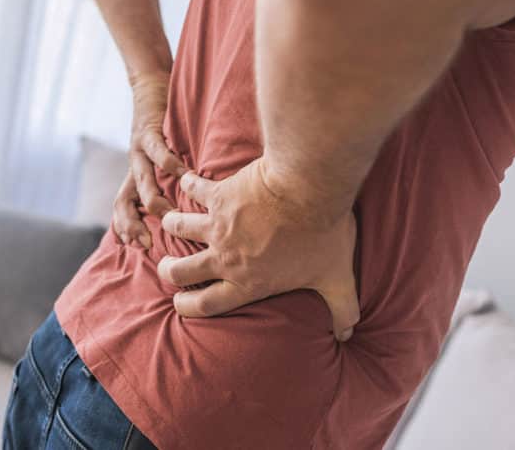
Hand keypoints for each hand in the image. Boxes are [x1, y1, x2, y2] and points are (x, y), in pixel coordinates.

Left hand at [111, 71, 186, 249]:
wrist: (151, 89)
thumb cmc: (163, 129)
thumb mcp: (161, 161)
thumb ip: (169, 184)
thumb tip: (190, 210)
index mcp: (135, 176)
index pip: (121, 209)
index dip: (126, 228)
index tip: (141, 249)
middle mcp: (133, 166)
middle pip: (124, 201)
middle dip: (134, 224)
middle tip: (150, 243)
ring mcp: (138, 150)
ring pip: (141, 181)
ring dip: (153, 199)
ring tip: (170, 214)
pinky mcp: (148, 131)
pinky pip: (157, 150)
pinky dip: (169, 163)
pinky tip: (184, 174)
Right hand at [156, 158, 360, 340]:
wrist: (308, 189)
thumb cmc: (322, 234)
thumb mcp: (337, 278)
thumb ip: (342, 308)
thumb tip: (347, 333)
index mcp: (248, 282)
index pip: (206, 304)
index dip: (188, 306)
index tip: (179, 303)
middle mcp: (226, 258)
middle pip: (181, 271)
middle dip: (169, 271)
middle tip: (167, 268)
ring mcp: (218, 226)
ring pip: (179, 228)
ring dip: (173, 225)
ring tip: (171, 221)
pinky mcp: (219, 195)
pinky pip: (194, 189)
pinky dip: (189, 184)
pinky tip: (188, 180)